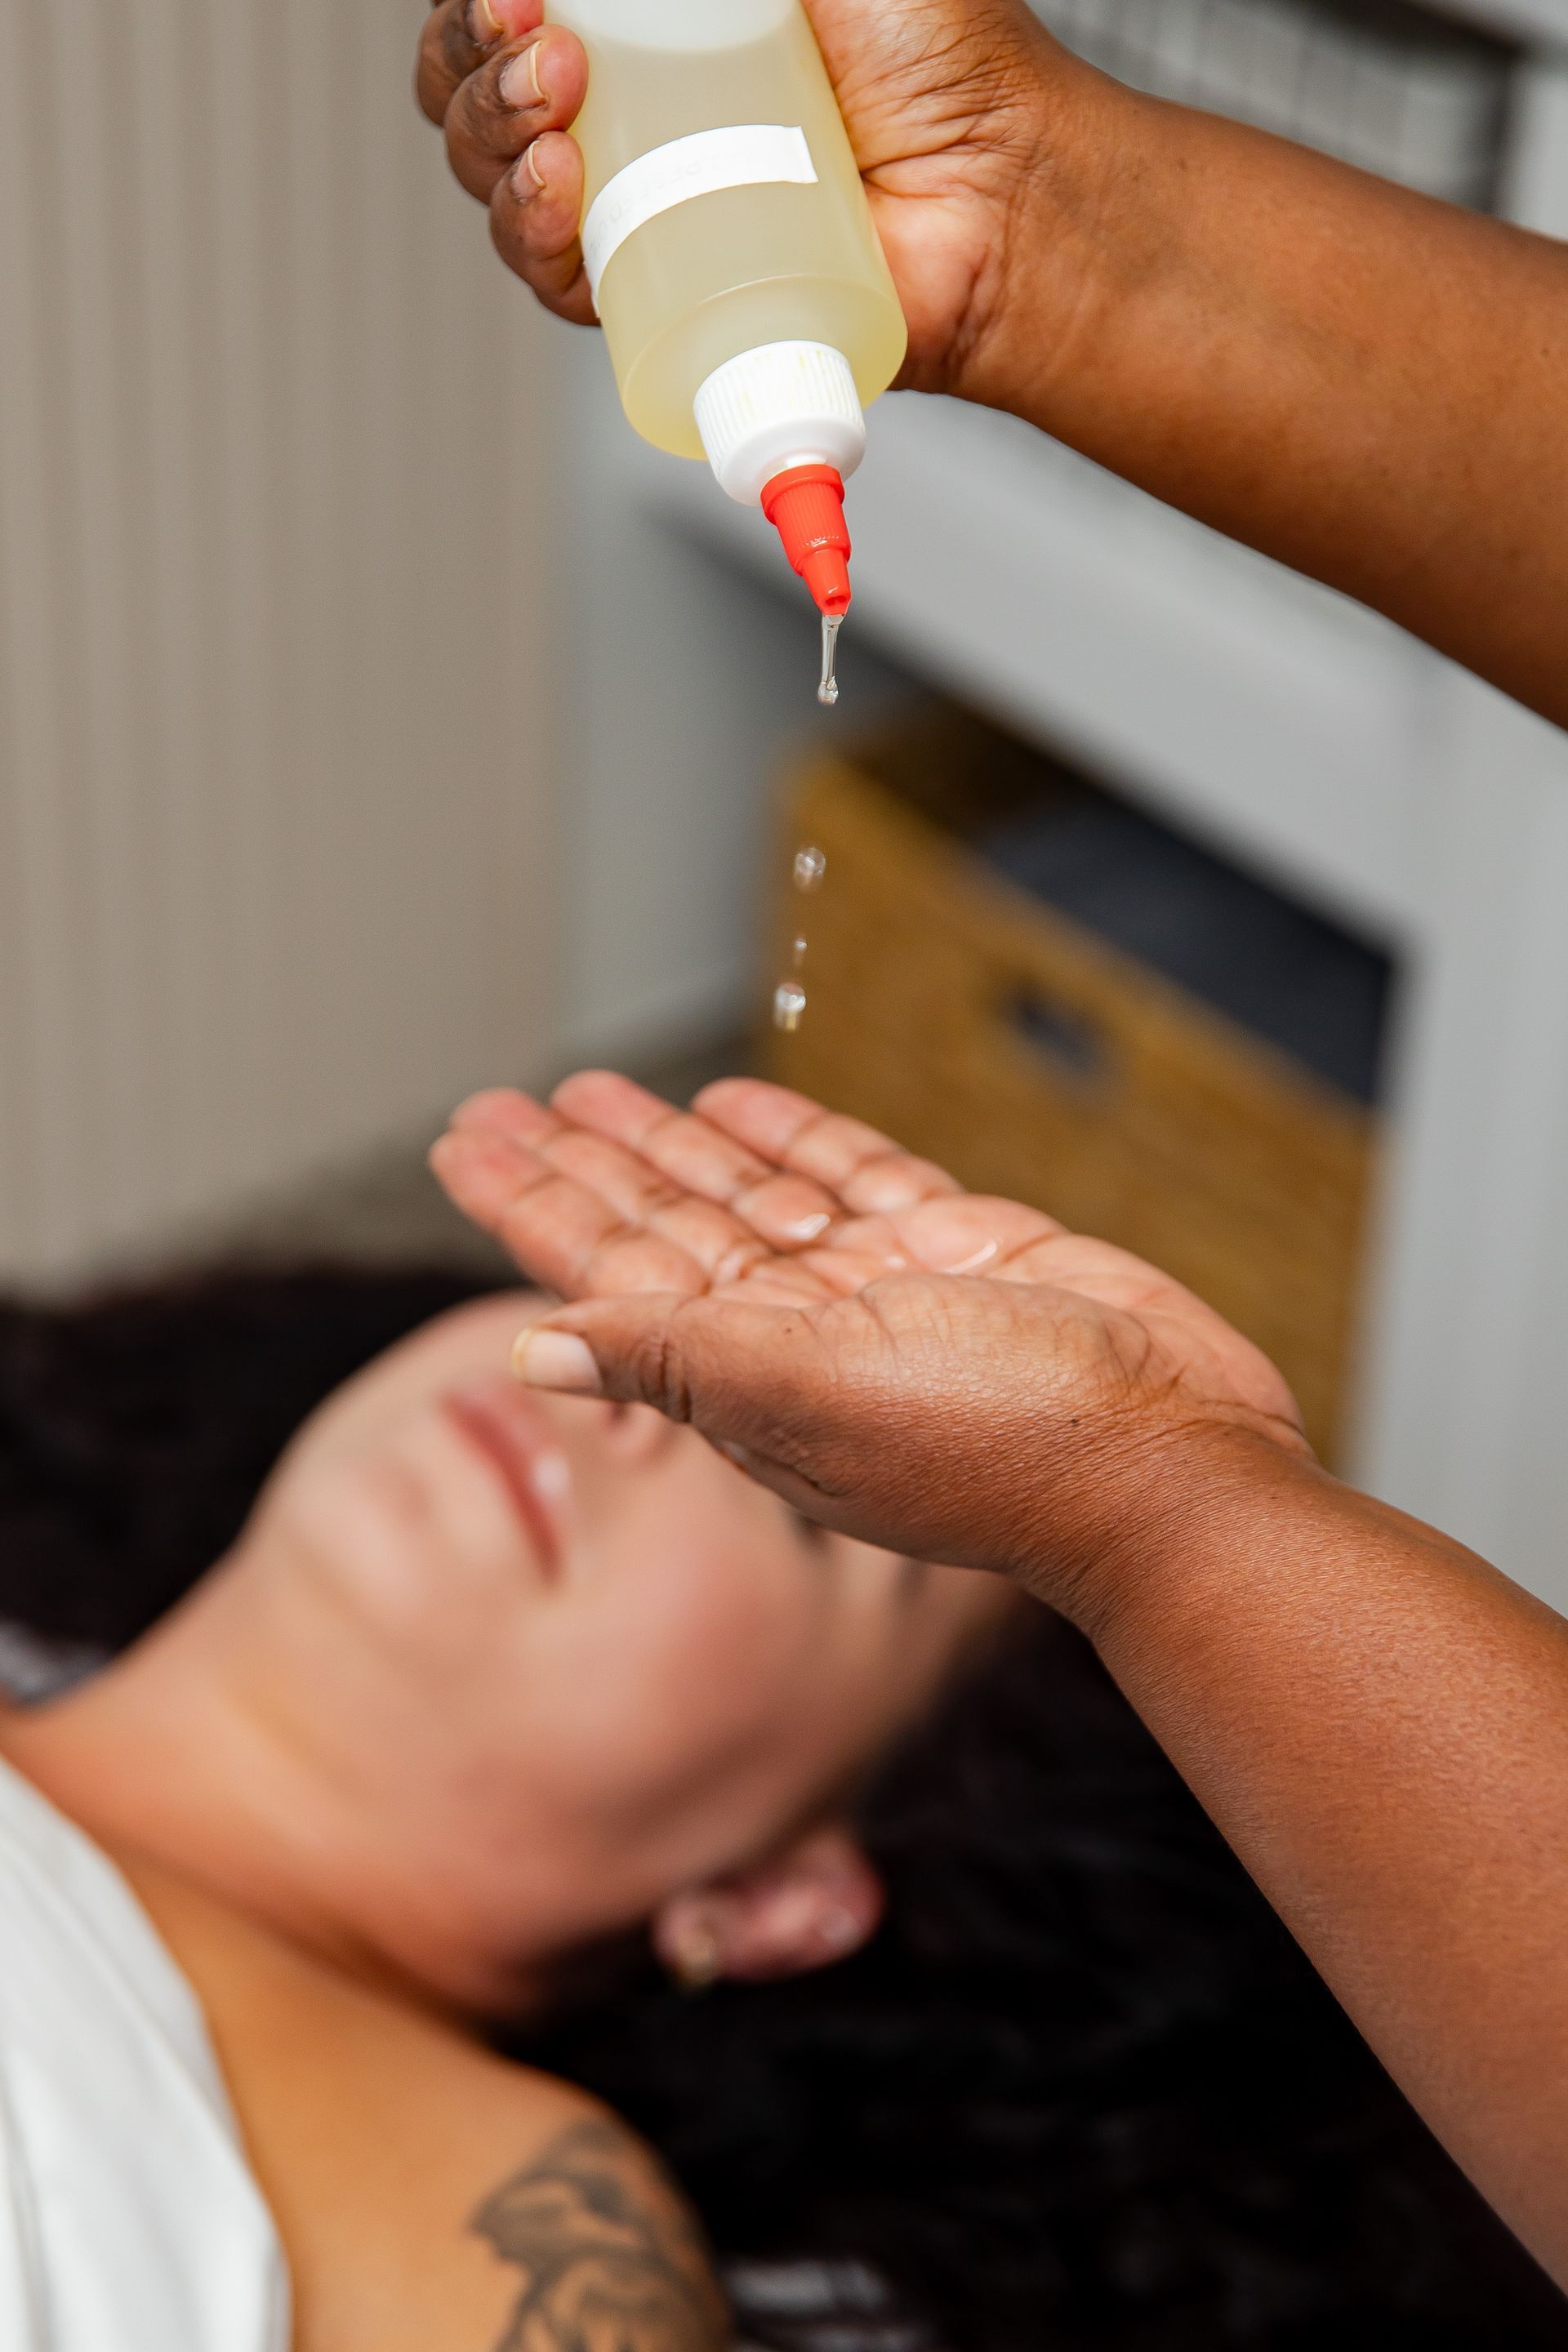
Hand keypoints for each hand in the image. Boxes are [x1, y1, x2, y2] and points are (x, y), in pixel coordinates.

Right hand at [414, 0, 1108, 400]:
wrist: (999, 192)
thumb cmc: (940, 61)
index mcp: (642, 17)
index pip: (504, 3)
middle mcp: (621, 108)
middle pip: (470, 86)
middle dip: (476, 57)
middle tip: (539, 38)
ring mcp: (633, 207)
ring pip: (494, 177)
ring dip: (493, 135)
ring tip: (556, 108)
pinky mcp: (656, 298)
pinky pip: (551, 278)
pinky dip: (528, 230)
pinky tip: (557, 186)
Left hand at [430, 1074, 1307, 1619]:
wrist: (1177, 1465)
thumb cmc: (1007, 1450)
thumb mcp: (817, 1396)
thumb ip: (676, 1360)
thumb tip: (533, 1348)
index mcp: (750, 1379)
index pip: (611, 1272)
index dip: (533, 1205)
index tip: (462, 1146)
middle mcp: (802, 1336)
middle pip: (663, 1226)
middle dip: (580, 1163)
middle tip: (493, 1104)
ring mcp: (882, 1293)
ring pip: (747, 1196)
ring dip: (667, 1143)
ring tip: (586, 1091)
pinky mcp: (959, 1252)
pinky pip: (853, 1180)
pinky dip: (792, 1142)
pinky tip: (731, 1105)